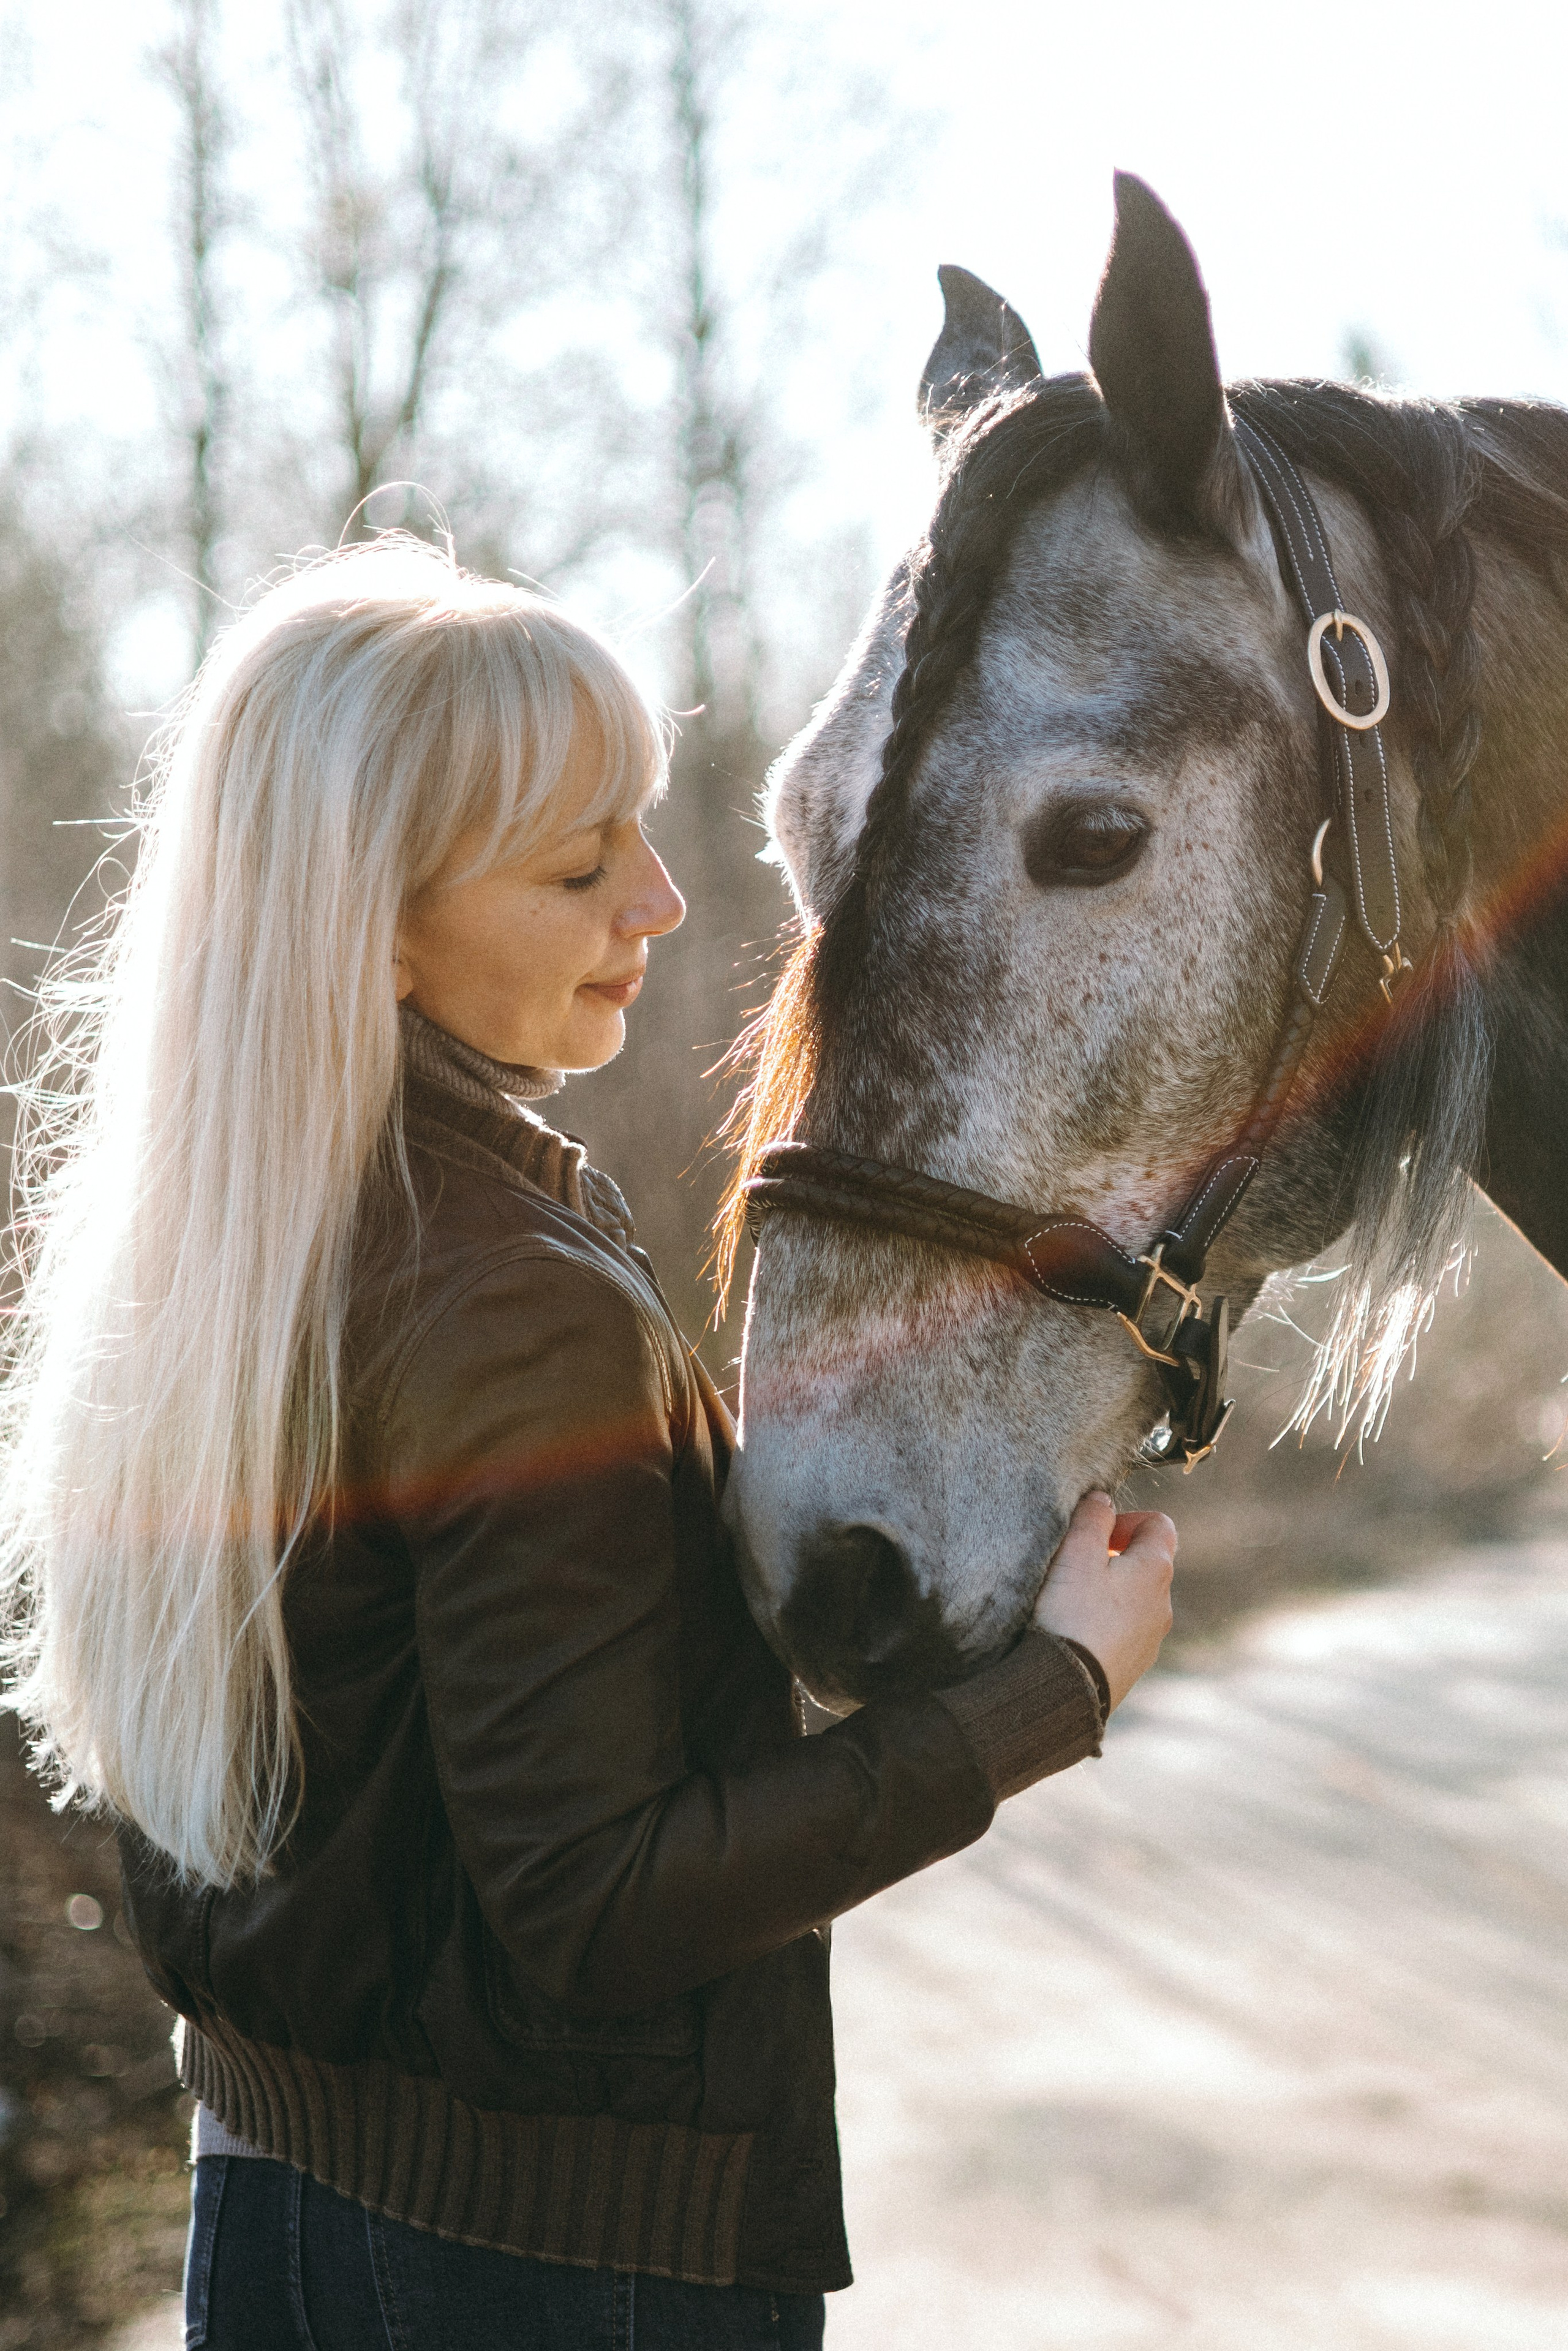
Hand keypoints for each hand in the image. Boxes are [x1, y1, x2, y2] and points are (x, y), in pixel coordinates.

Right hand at [1031, 1491, 1175, 1710]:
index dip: (1127, 1518)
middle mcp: (1162, 1605)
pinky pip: (1123, 1632)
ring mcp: (1150, 1640)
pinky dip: (1104, 1622)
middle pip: (1147, 1563)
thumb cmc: (1071, 1615)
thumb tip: (1104, 1498)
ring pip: (1135, 1600)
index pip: (1160, 1524)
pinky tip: (1073, 1631)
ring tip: (1070, 1599)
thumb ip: (1092, 1517)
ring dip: (1109, 1591)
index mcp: (1155, 1570)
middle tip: (1076, 1563)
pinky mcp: (1132, 1666)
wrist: (1066, 1689)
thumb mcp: (1076, 1553)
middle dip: (1114, 1556)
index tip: (1096, 1531)